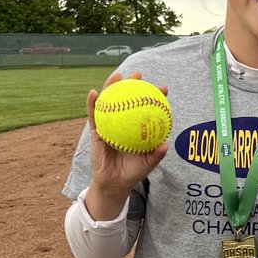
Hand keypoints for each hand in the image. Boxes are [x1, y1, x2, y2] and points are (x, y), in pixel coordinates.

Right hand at [84, 72, 168, 218]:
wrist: (114, 183)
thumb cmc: (133, 172)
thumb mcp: (148, 163)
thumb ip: (156, 154)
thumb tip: (165, 145)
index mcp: (137, 128)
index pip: (146, 108)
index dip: (154, 97)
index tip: (163, 89)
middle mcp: (123, 123)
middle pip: (127, 99)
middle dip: (132, 84)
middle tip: (138, 74)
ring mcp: (109, 125)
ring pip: (110, 102)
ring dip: (111, 87)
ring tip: (116, 76)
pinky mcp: (96, 131)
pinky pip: (93, 115)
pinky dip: (92, 103)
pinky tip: (94, 93)